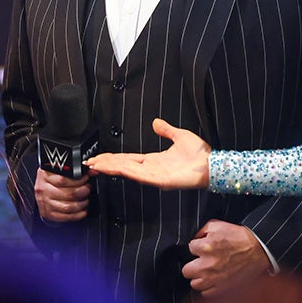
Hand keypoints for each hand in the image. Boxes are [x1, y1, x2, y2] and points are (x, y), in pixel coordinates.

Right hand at [35, 169, 91, 222]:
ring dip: (81, 204)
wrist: (41, 193)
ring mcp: (45, 203)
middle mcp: (43, 189)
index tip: (86, 178)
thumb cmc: (52, 180)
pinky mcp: (49, 214)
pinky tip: (82, 210)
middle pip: (68, 194)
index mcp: (45, 175)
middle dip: (83, 191)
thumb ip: (74, 170)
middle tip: (87, 189)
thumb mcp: (59, 170)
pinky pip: (66, 217)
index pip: (63, 179)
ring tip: (86, 200)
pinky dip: (78, 215)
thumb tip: (92, 170)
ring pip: (68, 206)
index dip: (78, 179)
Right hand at [84, 118, 210, 189]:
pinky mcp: (159, 180)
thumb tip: (156, 122)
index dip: (113, 158)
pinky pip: (138, 174)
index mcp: (154, 160)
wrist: (212, 164)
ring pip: (126, 170)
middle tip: (89, 163)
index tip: (99, 157)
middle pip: (123, 166)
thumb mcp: (180, 136)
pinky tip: (112, 167)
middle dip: (105, 164)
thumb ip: (166, 130)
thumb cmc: (200, 154)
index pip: (128, 159)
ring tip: (94, 165)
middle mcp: (151, 169)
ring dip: (109, 167)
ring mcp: (154, 176)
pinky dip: (123, 170)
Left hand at [182, 220, 272, 295]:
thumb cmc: (241, 238)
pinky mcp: (223, 288)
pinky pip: (207, 293)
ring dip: (199, 278)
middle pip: (186, 271)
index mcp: (207, 247)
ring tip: (207, 272)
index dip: (196, 247)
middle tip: (200, 262)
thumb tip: (195, 237)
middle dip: (192, 265)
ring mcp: (215, 279)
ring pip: (195, 284)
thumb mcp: (220, 225)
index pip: (189, 248)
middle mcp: (208, 264)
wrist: (259, 250)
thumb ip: (203, 230)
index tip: (202, 248)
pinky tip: (214, 280)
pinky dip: (209, 287)